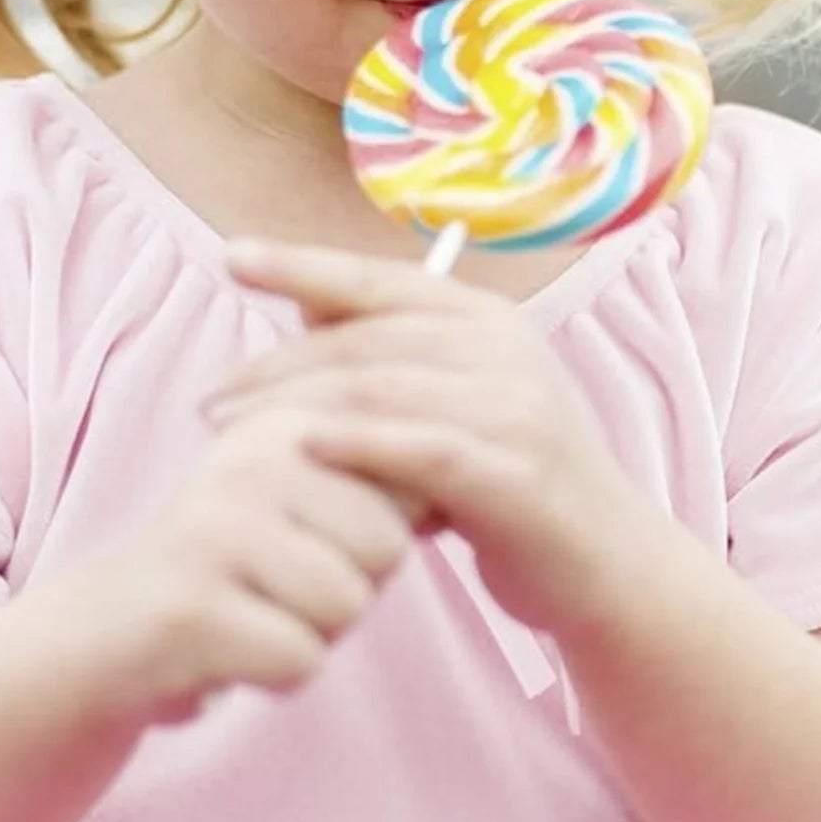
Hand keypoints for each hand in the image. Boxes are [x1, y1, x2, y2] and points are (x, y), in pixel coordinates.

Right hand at [77, 405, 422, 728]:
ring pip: (347, 605)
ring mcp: (217, 527)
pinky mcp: (191, 605)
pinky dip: (275, 672)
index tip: (314, 539)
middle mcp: (251, 457)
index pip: (407, 483)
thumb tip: (471, 469)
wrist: (106, 632)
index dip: (377, 536)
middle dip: (349, 587)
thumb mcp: (304, 494)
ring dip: (312, 631)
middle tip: (276, 583)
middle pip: (385, 550)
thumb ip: (378, 474)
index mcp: (288, 421)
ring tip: (254, 610)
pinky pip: (300, 658)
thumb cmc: (233, 566)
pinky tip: (229, 647)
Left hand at [205, 237, 651, 635]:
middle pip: (367, 336)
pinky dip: (357, 444)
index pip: (379, 276)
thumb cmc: (510, 482)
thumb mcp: (454, 402)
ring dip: (296, 405)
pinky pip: (421, 448)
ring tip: (230, 432)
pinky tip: (303, 449)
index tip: (233, 254)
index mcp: (485, 317)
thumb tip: (302, 305)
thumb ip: (389, 356)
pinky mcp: (516, 472)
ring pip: (382, 386)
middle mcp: (503, 346)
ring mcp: (514, 406)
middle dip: (278, 364)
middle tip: (212, 399)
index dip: (304, 262)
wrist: (609, 567)